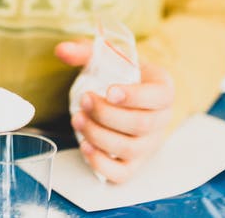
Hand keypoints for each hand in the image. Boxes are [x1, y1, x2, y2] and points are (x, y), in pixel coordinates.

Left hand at [55, 40, 174, 183]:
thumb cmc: (122, 76)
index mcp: (163, 90)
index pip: (158, 97)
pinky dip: (102, 164)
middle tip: (84, 101)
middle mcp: (162, 120)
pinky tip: (85, 146)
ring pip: (130, 149)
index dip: (134, 96)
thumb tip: (61, 50)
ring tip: (78, 119)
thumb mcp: (109, 57)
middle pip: (141, 124)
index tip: (109, 91)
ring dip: (100, 136)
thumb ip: (86, 51)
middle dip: (107, 114)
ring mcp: (148, 144)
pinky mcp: (134, 163)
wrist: (130, 95)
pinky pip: (123, 173)